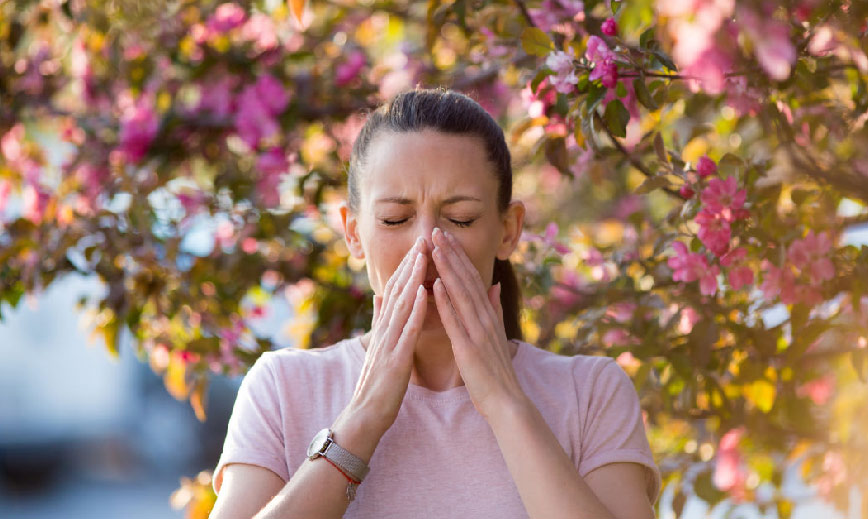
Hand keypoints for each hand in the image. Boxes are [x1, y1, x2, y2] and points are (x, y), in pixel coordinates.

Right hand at [334, 237, 428, 446]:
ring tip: (423, 255)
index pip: (396, 290)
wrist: (365, 416)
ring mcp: (388, 343)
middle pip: (398, 290)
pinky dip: (415, 310)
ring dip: (413, 278)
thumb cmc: (377, 384)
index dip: (407, 266)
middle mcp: (384, 330)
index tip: (419, 244)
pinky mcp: (395, 359)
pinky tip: (424, 292)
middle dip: (410, 263)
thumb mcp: (378, 346)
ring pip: (401, 304)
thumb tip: (379, 296)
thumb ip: (379, 321)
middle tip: (423, 238)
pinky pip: (406, 331)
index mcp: (384, 327)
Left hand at [430, 227, 526, 419]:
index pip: (471, 278)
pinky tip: (435, 285)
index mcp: (488, 315)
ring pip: (460, 293)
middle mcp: (484, 318)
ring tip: (434, 247)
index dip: (458, 256)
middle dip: (451, 253)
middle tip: (436, 230)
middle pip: (466, 279)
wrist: (506, 402)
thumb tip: (493, 286)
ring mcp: (477, 331)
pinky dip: (445, 301)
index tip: (445, 236)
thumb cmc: (496, 371)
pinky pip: (455, 320)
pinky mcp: (468, 347)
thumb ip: (494, 309)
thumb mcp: (496, 334)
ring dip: (447, 269)